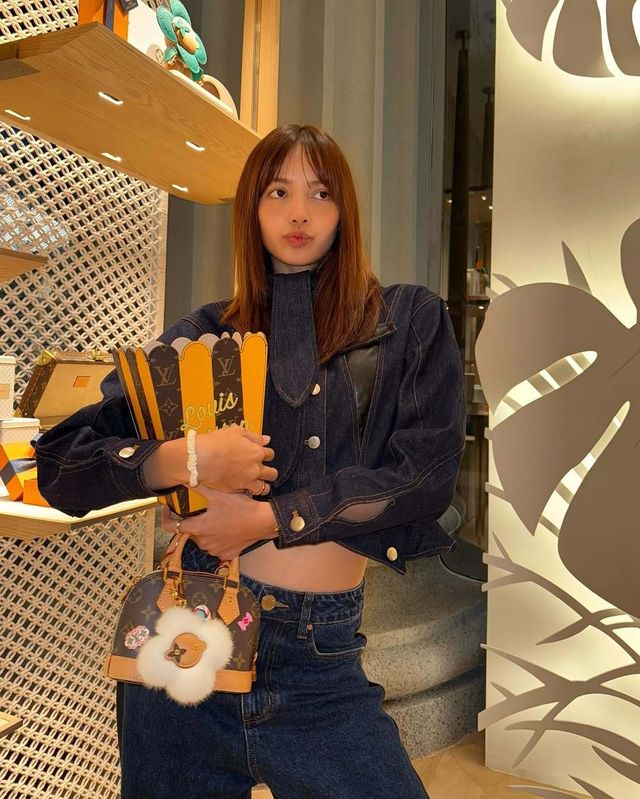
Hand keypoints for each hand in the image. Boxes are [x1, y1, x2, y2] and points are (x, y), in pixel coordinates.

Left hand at [162, 485, 278, 560]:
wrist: (261, 522)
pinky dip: (219, 539)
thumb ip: (198, 488)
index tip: (169, 510)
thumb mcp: (217, 495)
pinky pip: (217, 546)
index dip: (167, 518)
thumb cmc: (239, 508)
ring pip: (204, 540)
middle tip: (202, 510)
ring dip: (206, 530)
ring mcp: (215, 550)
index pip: (172, 527)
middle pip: (190, 532)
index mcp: (198, 528)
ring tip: (217, 518)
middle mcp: (203, 542)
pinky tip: (227, 528)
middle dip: (193, 521)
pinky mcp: (226, 554)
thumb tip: (184, 480)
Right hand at [196, 425, 276, 494]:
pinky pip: (249, 493)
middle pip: (272, 473)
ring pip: (264, 487)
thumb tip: (267, 439)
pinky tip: (244, 486)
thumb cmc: (216, 442)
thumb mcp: (236, 432)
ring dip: (263, 485)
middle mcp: (255, 468)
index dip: (266, 454)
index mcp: (256, 452)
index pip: (270, 454)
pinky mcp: (237, 489)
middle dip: (269, 472)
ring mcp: (247, 480)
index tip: (261, 455)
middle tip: (263, 471)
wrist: (201, 458)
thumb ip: (254, 436)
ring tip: (257, 483)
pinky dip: (249, 491)